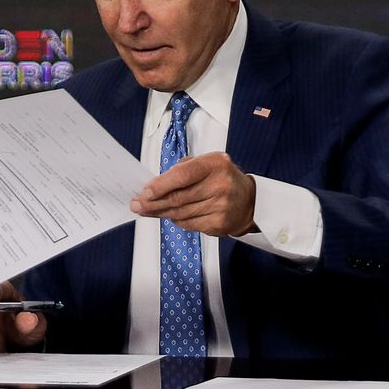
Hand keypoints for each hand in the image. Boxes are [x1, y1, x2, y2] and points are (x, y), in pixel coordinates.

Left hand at [130, 152, 256, 236]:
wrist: (250, 202)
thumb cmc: (222, 179)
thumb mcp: (207, 163)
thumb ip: (182, 169)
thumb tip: (155, 184)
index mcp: (215, 164)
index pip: (182, 176)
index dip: (160, 185)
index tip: (144, 192)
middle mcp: (220, 185)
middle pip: (178, 198)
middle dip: (153, 203)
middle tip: (137, 205)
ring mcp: (221, 207)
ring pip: (180, 213)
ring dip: (159, 213)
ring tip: (146, 211)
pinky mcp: (219, 224)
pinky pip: (188, 224)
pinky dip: (175, 220)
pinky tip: (168, 216)